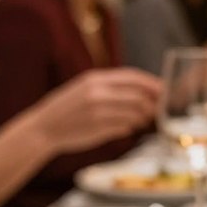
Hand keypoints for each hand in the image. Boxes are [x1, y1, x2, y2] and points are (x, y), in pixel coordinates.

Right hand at [30, 68, 161, 154]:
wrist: (43, 128)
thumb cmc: (67, 109)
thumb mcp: (85, 88)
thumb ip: (111, 88)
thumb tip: (144, 92)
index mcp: (95, 79)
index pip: (133, 77)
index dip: (152, 83)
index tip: (163, 89)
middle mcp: (98, 93)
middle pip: (139, 96)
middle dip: (151, 104)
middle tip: (154, 110)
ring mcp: (98, 111)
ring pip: (135, 114)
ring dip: (141, 118)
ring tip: (137, 121)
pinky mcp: (99, 129)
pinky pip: (125, 128)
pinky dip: (128, 128)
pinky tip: (122, 128)